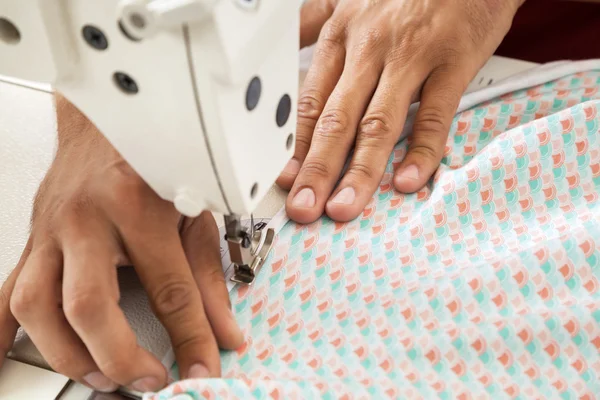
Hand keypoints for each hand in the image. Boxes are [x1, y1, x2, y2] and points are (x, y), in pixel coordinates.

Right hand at [0, 95, 242, 391]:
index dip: (190, 339)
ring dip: (66, 354)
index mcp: (138, 205)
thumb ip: (208, 277)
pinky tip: (10, 358)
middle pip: (88, 305)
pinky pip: (4, 292)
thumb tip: (225, 334)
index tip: (203, 370)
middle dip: (119, 357)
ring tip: (101, 375)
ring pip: (36, 305)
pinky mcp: (30, 240)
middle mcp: (87, 219)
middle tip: (147, 383)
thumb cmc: (154, 160)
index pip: (169, 289)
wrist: (106, 120)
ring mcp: (49, 231)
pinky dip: (1, 333)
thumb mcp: (195, 212)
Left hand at [277, 0, 523, 222]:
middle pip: (336, 120)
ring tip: (343, 208)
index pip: (310, 103)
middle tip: (303, 208)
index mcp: (342, 38)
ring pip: (378, 123)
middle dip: (316, 170)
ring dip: (359, 171)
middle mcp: (370, 50)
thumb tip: (286, 43)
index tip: (284, 180)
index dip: (295, 146)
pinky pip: (435, 114)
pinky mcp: (453, 62)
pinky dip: (421, 151)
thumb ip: (314, 24)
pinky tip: (406, 181)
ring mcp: (412, 58)